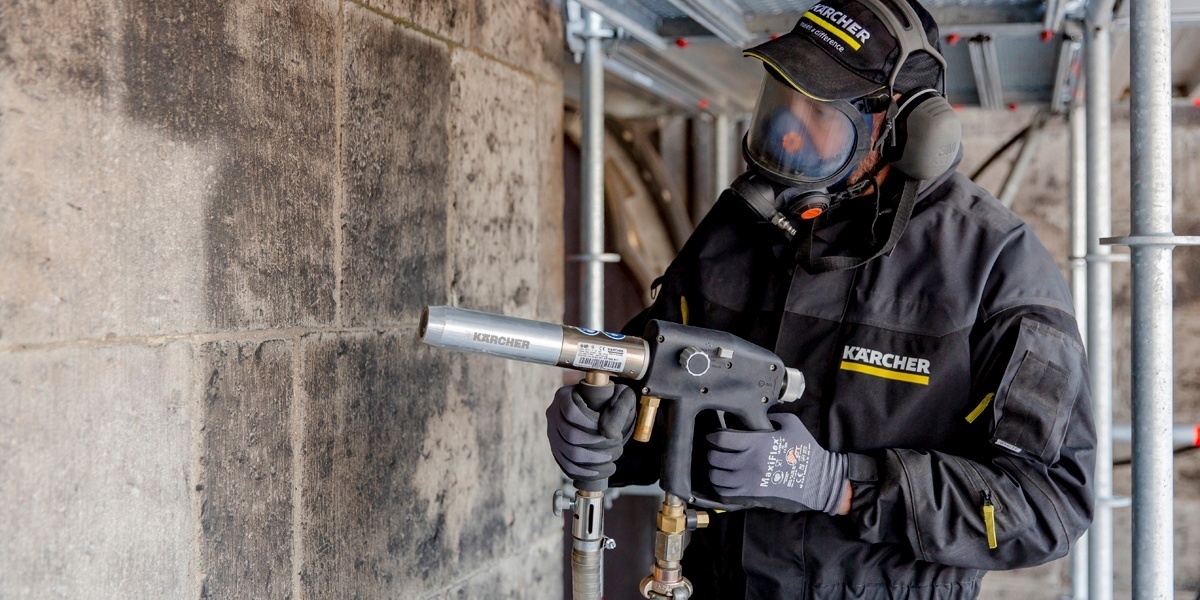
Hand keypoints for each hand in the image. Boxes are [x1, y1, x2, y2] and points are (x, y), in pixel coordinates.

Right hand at [545, 383, 636, 482]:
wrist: (606, 412)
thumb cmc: (613, 401)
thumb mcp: (621, 397)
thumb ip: (619, 408)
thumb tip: (608, 433)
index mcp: (565, 395)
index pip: (571, 412)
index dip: (591, 425)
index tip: (610, 432)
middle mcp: (554, 414)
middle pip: (570, 435)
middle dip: (597, 446)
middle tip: (617, 447)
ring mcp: (553, 433)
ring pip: (568, 453)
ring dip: (593, 460)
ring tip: (612, 458)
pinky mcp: (557, 450)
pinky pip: (566, 466)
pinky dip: (584, 472)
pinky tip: (600, 471)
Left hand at [706, 413, 847, 514]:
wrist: (818, 481)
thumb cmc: (806, 452)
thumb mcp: (792, 425)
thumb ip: (773, 417)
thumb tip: (759, 415)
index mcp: (757, 443)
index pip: (722, 439)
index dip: (712, 436)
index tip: (712, 436)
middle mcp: (750, 462)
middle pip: (715, 458)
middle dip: (711, 453)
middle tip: (713, 451)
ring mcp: (750, 481)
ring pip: (717, 478)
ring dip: (713, 471)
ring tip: (717, 467)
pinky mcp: (753, 496)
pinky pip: (726, 494)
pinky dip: (720, 488)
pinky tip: (724, 482)